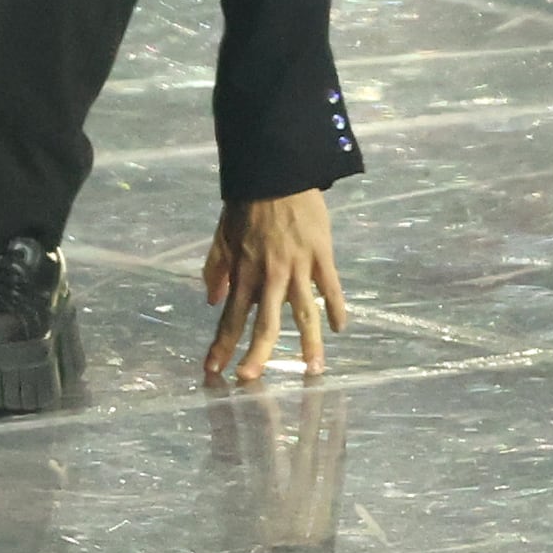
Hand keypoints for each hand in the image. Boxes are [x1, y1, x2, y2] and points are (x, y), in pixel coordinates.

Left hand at [200, 189, 348, 384]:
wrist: (275, 171)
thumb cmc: (247, 204)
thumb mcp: (222, 235)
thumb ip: (216, 269)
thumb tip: (211, 301)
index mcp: (243, 271)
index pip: (230, 316)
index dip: (221, 345)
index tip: (213, 370)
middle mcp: (269, 275)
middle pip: (264, 323)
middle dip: (257, 355)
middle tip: (251, 380)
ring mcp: (298, 267)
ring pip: (303, 312)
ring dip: (307, 343)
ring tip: (312, 370)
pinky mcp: (321, 255)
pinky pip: (331, 287)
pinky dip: (337, 308)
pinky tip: (341, 328)